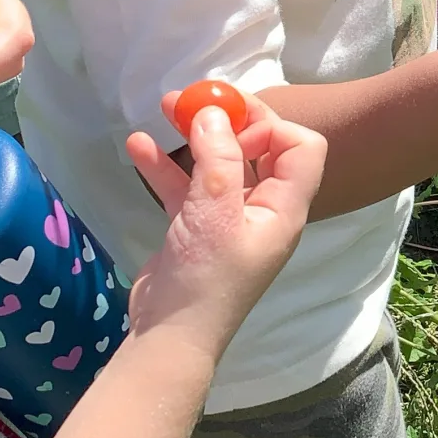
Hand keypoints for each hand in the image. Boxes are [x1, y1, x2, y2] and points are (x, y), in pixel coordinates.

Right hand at [124, 96, 325, 353]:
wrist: (170, 337)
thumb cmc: (206, 278)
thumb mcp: (215, 212)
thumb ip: (218, 158)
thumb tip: (215, 111)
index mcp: (284, 208)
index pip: (301, 147)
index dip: (270, 126)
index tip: (230, 122)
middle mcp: (263, 210)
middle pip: (257, 149)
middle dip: (227, 120)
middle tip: (192, 99)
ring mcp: (228, 220)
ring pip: (217, 165)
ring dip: (193, 136)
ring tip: (162, 108)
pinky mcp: (196, 229)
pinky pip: (186, 187)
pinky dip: (166, 166)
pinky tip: (137, 147)